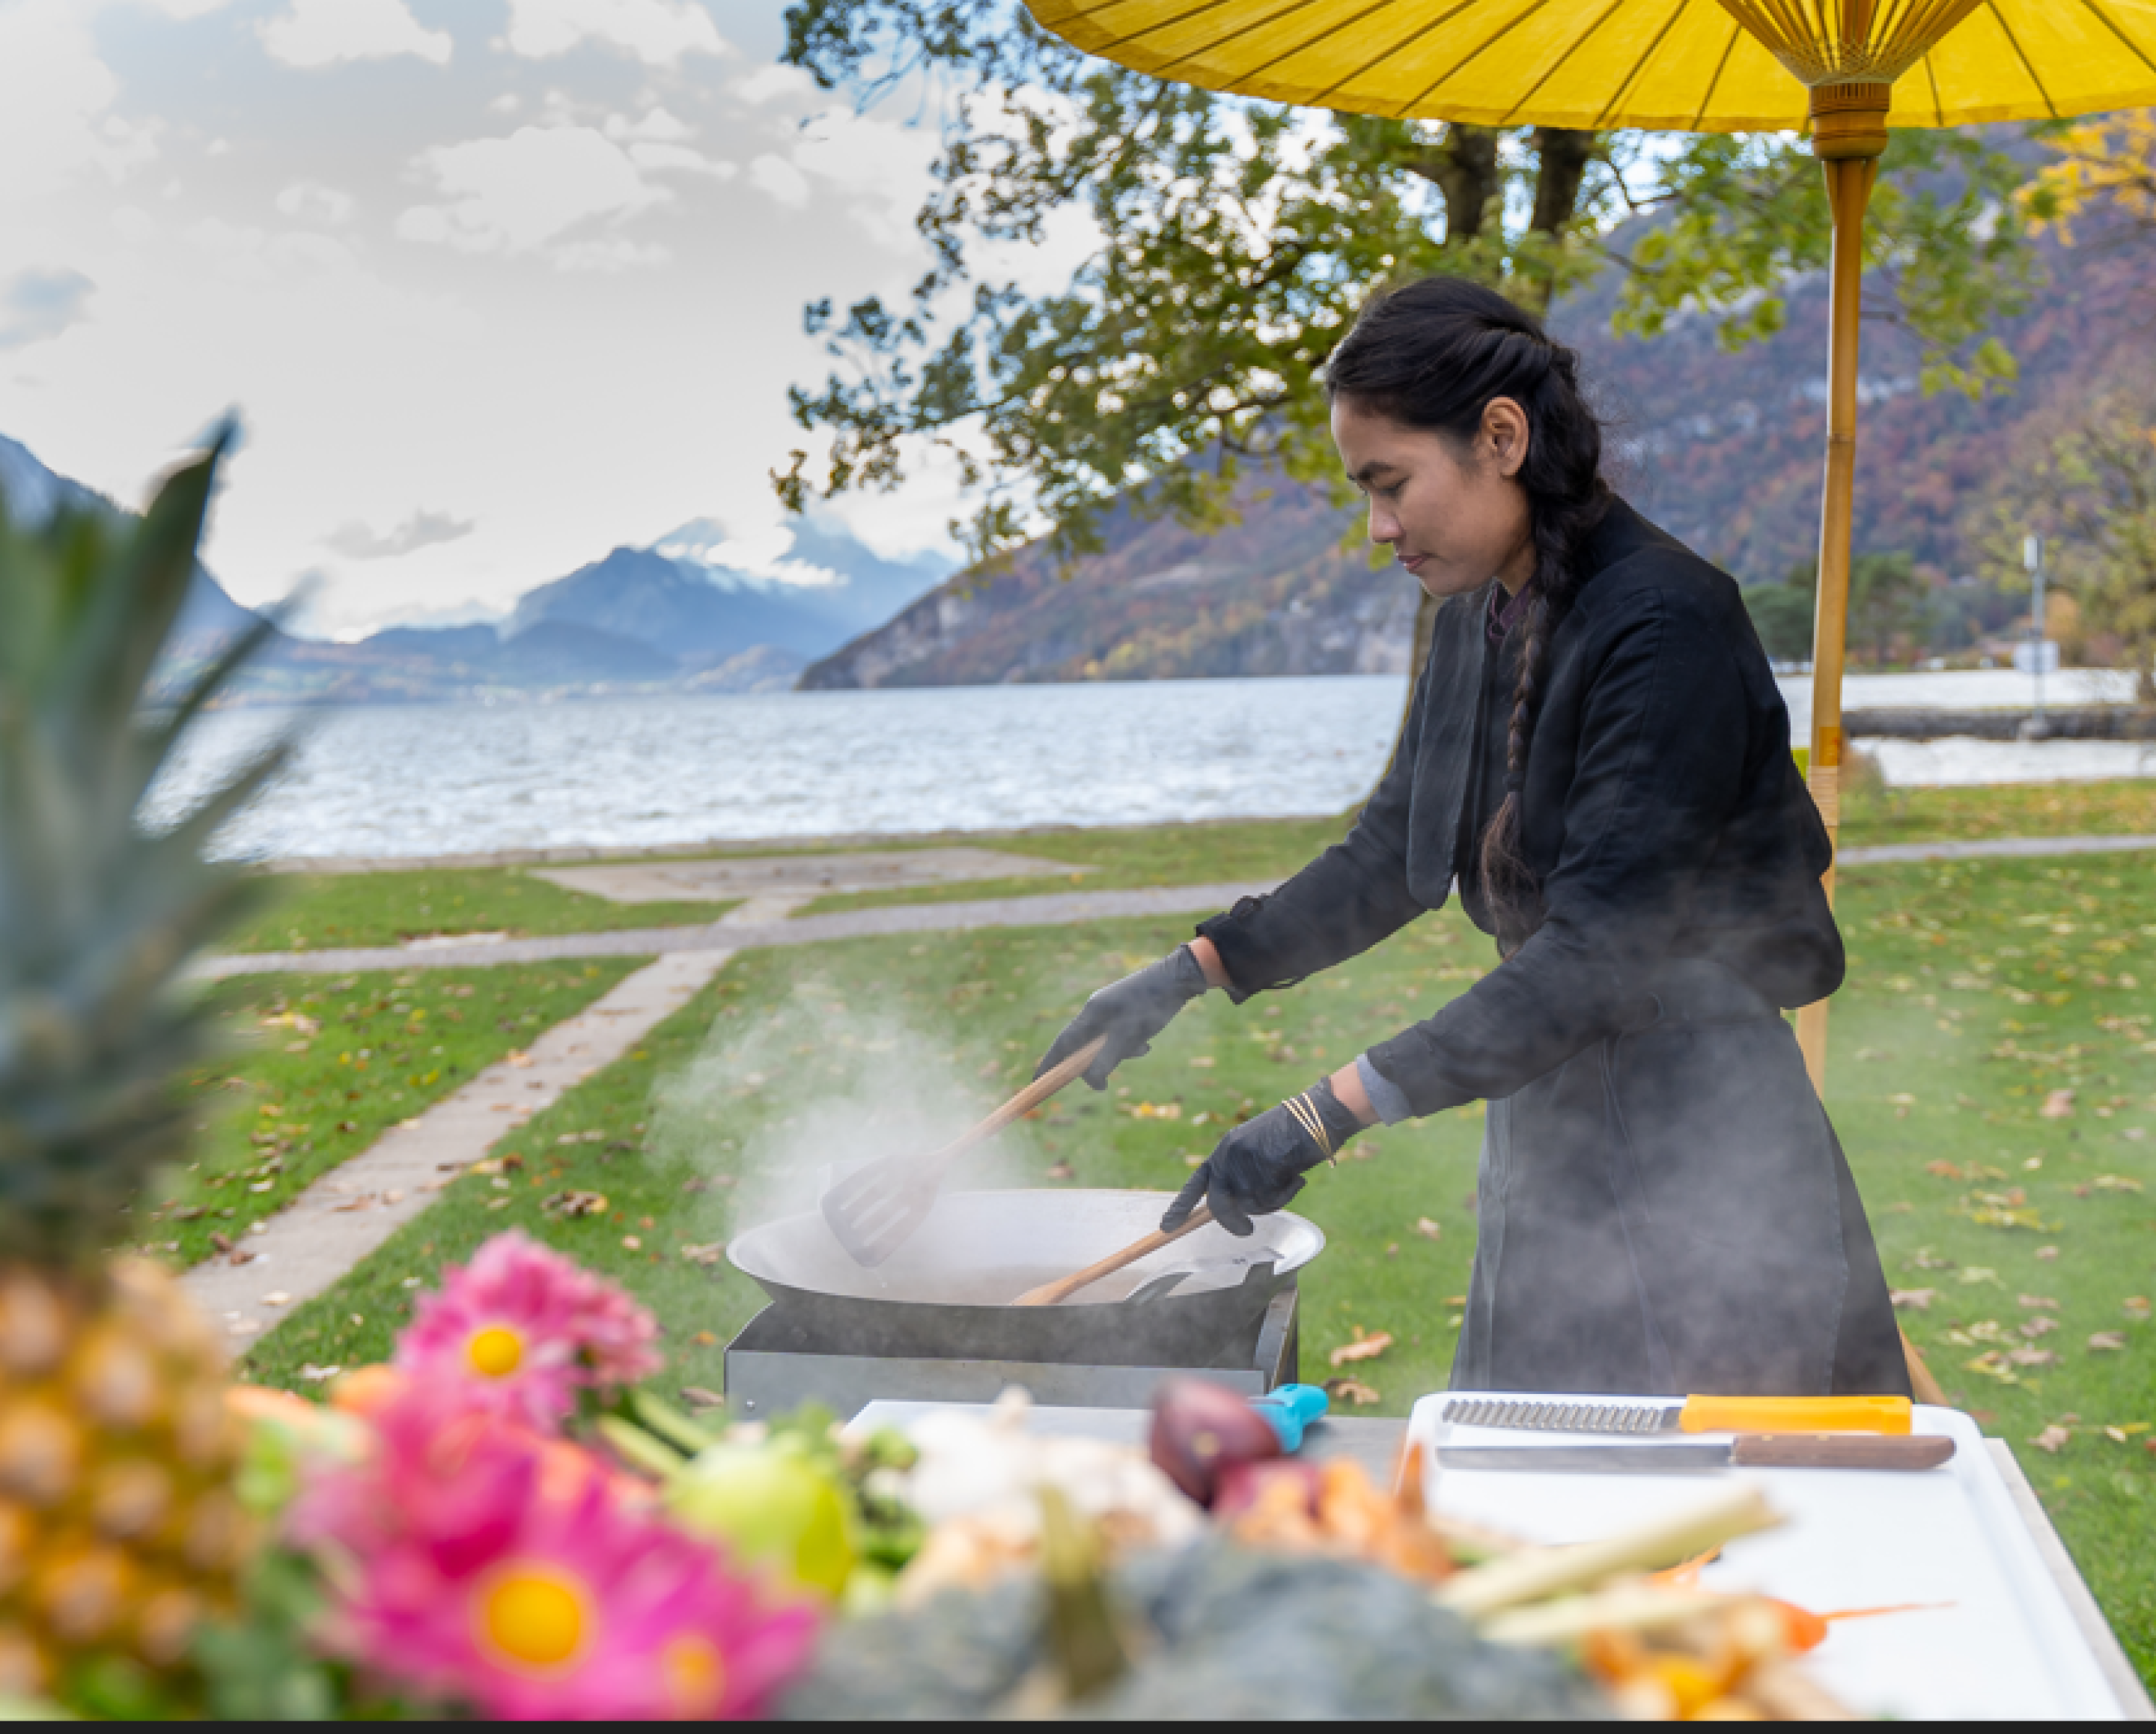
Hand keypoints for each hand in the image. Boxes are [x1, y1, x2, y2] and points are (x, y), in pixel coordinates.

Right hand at [1034, 944, 1209, 1089]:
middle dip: (1096, 1063)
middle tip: (1104, 1083)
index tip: (1036, 1083)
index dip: (1049, 1064)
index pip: (1063, 1043)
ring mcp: (1110, 1010)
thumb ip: (1108, 1059)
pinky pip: (1118, 1036)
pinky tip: (1145, 1043)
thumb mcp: (1130, 1036)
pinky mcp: (1124, 1011)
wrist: (1179, 979)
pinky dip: (1128, 1045)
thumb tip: (1091, 1081)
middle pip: (1084, 1046)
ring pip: (1104, 1043)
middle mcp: (1096, 1010)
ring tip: (1141, 1047)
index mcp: (1091, 1013)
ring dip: (1119, 1053)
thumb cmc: (1153, 1005)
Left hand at [1163, 1076, 1364, 1235]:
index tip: (1166, 1228)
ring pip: (1249, 1205)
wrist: (1312, 1116)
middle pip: (1219, 1205)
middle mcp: (1228, 1156)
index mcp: (1223, 1151)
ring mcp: (1244, 1161)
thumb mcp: (1256, 1154)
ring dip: (1271, 1202)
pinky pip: (1271, 1199)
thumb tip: (1237, 1208)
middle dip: (1233, 1223)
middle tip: (1247, 1230)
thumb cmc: (1290, 1137)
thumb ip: (1242, 1178)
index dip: (1180, 1207)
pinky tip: (1296, 1177)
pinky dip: (1286, 1194)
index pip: (1196, 1183)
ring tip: (1288, 1180)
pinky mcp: (1263, 1167)